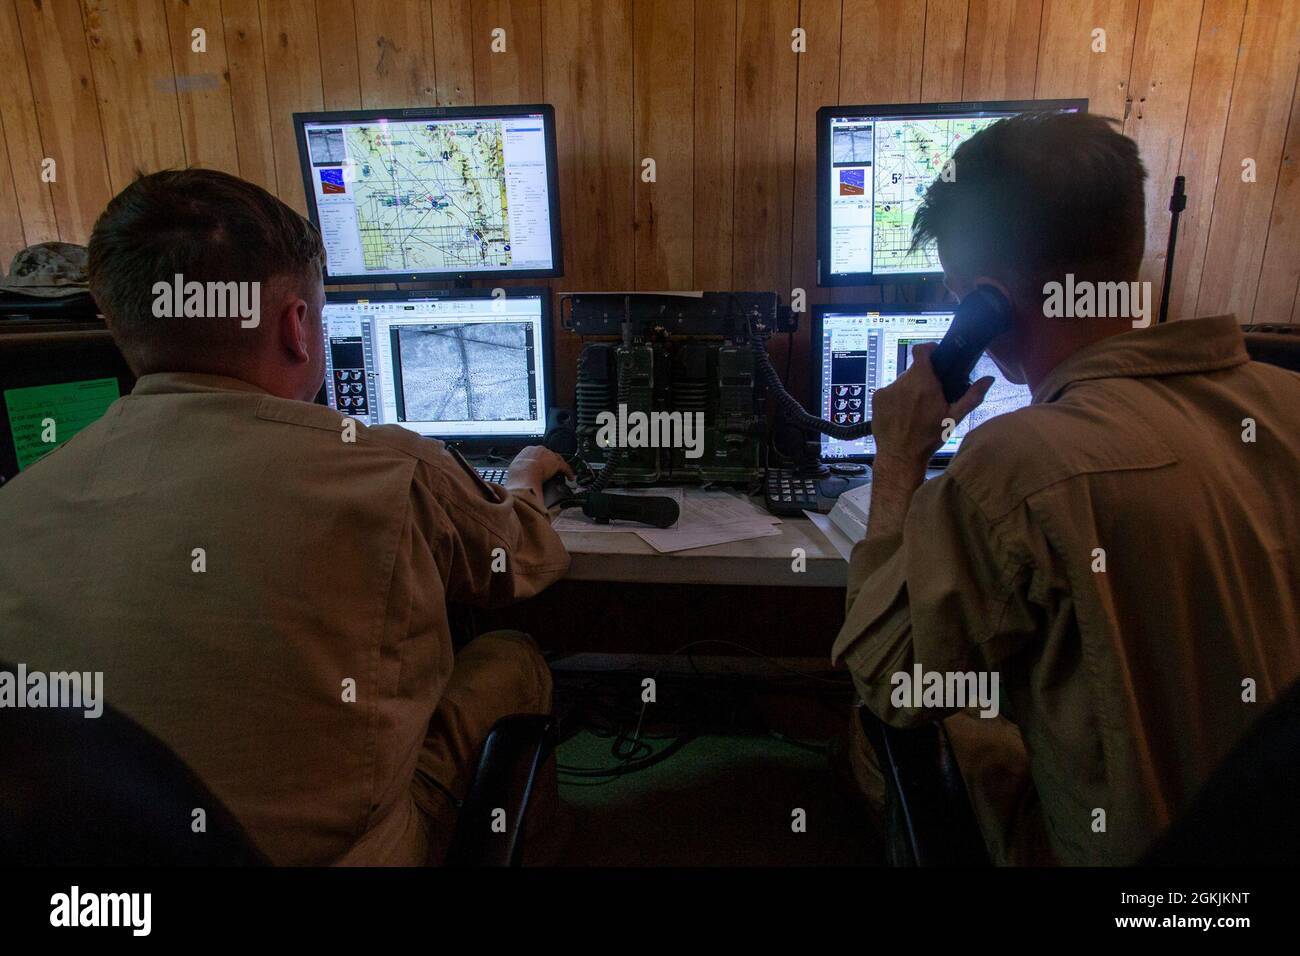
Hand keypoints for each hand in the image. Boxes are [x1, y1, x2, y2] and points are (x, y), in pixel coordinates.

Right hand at [505, 446, 573, 498]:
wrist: (524, 473)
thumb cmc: (517, 473)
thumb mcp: (514, 468)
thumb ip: (518, 468)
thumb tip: (515, 475)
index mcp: (528, 450)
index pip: (537, 454)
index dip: (540, 460)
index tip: (540, 466)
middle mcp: (540, 450)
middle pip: (548, 455)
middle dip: (551, 462)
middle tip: (552, 470)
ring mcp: (549, 456)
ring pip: (558, 460)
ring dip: (561, 467)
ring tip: (562, 473)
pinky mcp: (557, 463)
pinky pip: (565, 467)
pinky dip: (569, 473)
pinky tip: (570, 478)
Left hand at [869, 343, 993, 476]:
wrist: (900, 456)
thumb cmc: (928, 438)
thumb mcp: (954, 417)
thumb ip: (972, 396)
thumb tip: (988, 379)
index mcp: (923, 382)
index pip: (921, 350)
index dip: (929, 349)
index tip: (935, 355)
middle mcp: (903, 382)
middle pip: (914, 369)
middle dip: (923, 378)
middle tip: (929, 395)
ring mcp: (888, 390)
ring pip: (902, 381)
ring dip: (909, 389)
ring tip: (915, 409)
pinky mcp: (877, 398)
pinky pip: (889, 391)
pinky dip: (896, 398)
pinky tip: (901, 414)